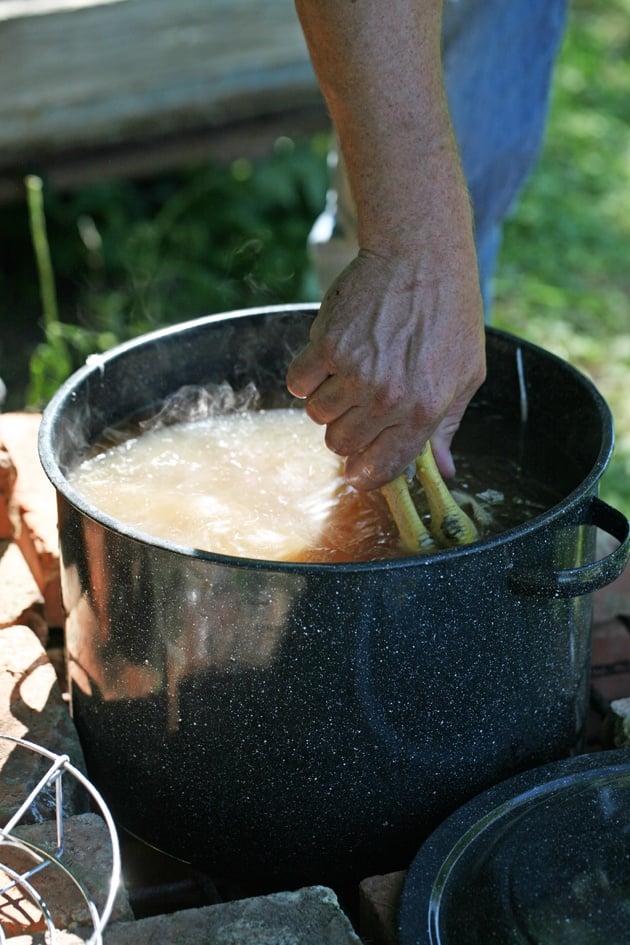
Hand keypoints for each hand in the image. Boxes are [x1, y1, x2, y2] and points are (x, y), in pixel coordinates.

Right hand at [286, 247, 484, 491]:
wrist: (421, 256)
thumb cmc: (450, 315)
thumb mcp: (466, 376)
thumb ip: (447, 428)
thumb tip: (444, 473)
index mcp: (424, 410)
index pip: (381, 467)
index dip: (365, 474)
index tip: (358, 470)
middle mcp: (386, 397)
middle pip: (341, 444)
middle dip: (347, 432)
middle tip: (358, 407)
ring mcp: (354, 371)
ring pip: (318, 416)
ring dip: (327, 403)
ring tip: (348, 375)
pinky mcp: (326, 345)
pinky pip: (298, 384)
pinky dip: (306, 378)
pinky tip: (327, 359)